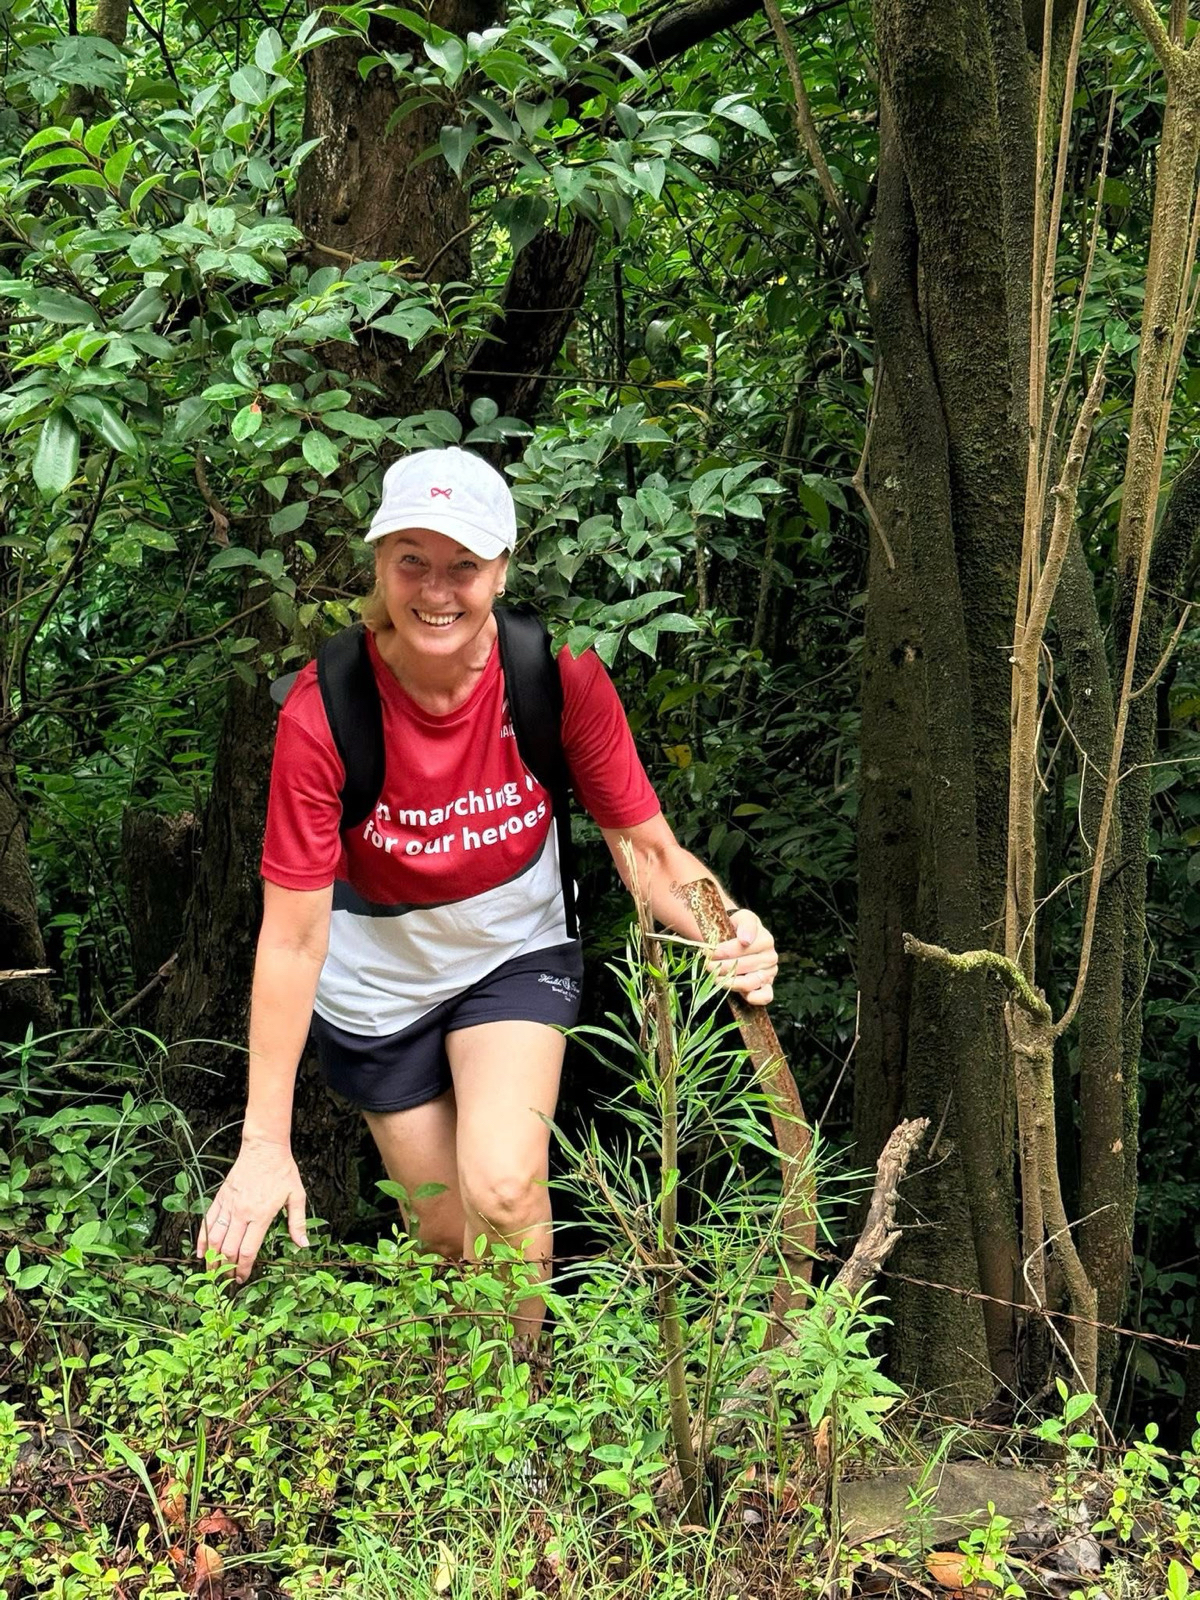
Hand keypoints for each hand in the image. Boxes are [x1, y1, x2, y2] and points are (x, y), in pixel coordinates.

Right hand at [195, 1138, 307, 1283]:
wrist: (264, 1148)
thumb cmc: (282, 1171)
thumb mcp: (296, 1195)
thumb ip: (297, 1222)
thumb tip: (303, 1244)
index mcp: (261, 1215)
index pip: (248, 1250)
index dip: (243, 1269)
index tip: (241, 1279)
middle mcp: (242, 1213)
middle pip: (229, 1249)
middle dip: (226, 1269)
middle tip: (226, 1281)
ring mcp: (229, 1205)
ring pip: (215, 1238)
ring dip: (212, 1259)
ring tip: (212, 1273)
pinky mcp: (220, 1198)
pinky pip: (208, 1222)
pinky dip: (202, 1239)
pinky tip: (201, 1252)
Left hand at [709, 908, 777, 1006]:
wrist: (737, 938)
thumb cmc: (738, 928)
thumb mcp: (742, 918)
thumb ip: (746, 924)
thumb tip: (746, 940)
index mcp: (766, 940)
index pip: (743, 949)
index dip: (724, 951)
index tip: (707, 952)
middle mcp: (770, 957)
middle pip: (744, 966)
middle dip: (721, 966)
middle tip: (706, 965)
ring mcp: (769, 973)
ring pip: (751, 982)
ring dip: (730, 982)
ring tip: (714, 977)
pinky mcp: (766, 986)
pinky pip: (766, 995)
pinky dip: (757, 998)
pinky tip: (745, 997)